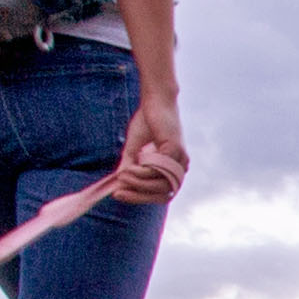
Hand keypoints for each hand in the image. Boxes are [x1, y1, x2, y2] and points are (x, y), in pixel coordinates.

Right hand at [116, 91, 190, 205]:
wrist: (155, 100)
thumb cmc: (146, 122)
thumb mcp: (134, 149)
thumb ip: (129, 166)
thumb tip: (118, 187)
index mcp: (173, 169)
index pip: (160, 195)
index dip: (140, 198)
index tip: (119, 196)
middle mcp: (181, 167)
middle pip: (162, 195)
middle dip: (138, 195)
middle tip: (118, 193)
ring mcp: (180, 160)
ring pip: (159, 184)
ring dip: (138, 182)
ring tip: (122, 176)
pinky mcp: (176, 150)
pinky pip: (158, 170)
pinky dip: (143, 171)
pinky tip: (131, 167)